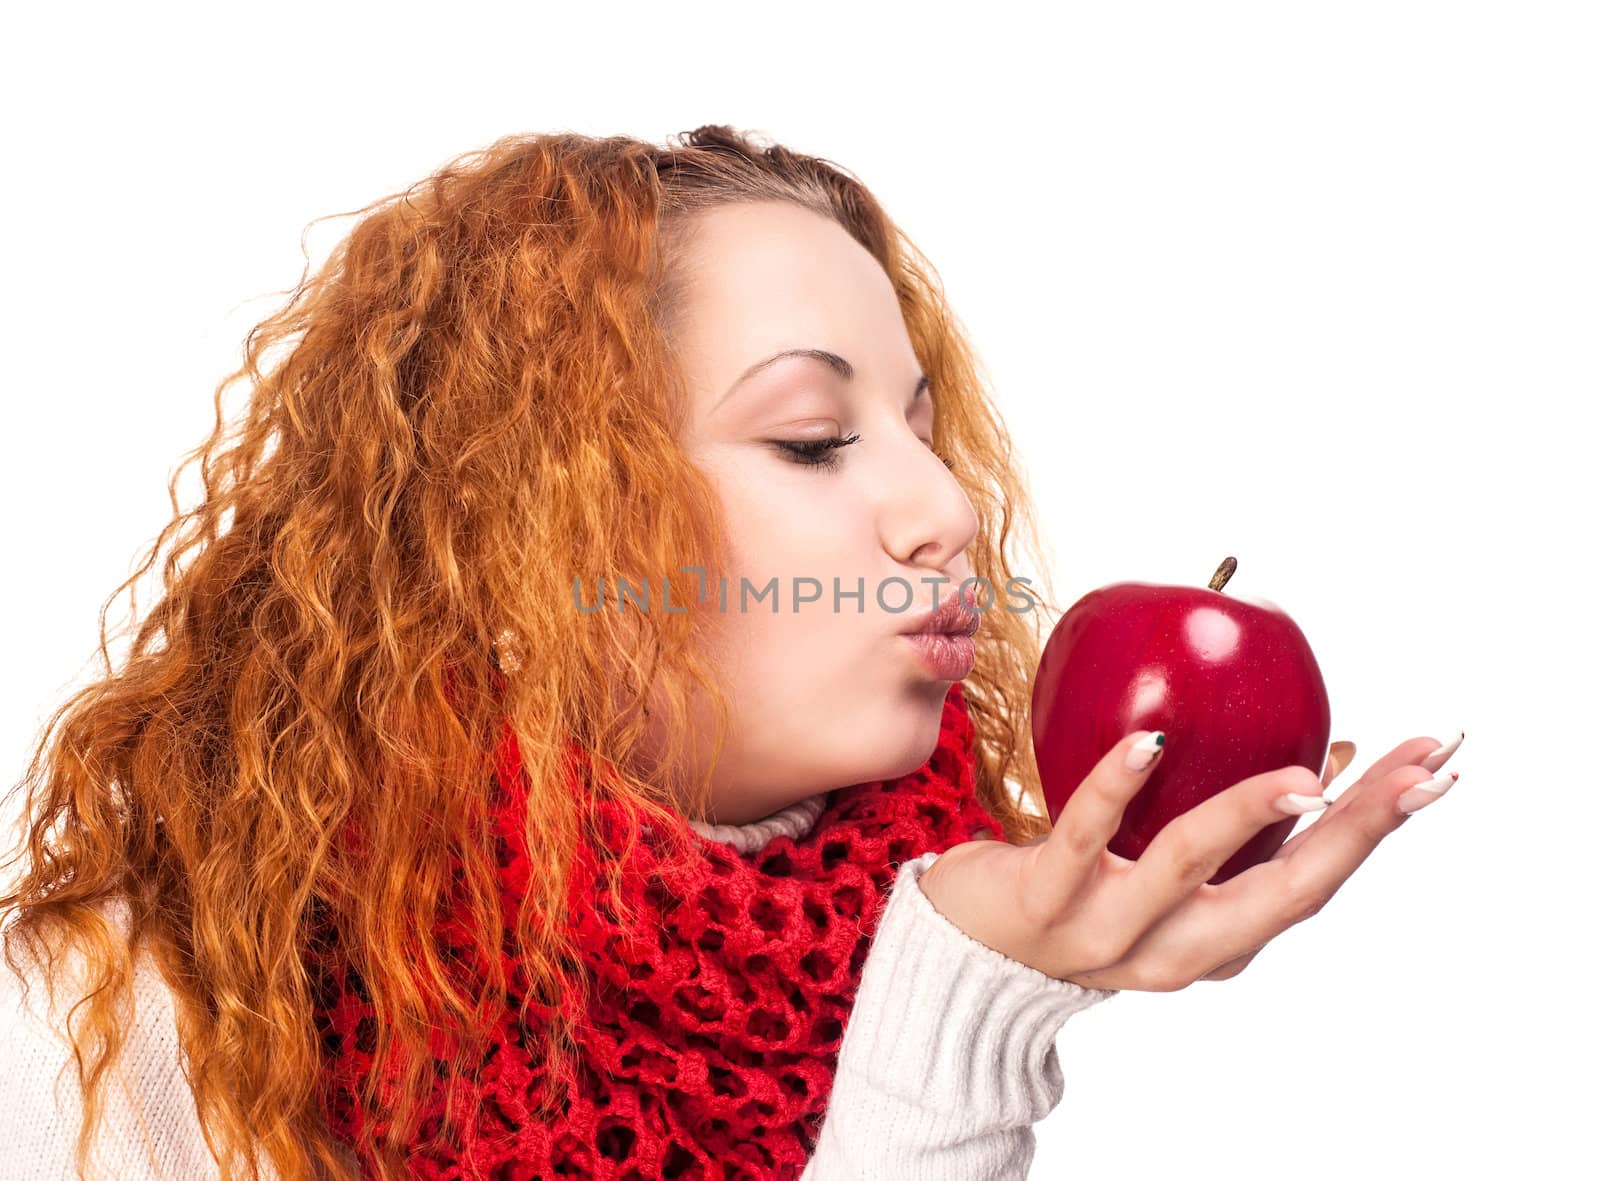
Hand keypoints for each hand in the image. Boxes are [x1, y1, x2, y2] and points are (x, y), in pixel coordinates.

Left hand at [916, 729, 1462, 991]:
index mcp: (1216, 944)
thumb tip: (1323, 753)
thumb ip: (1236, 829)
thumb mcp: (1166, 874)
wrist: (965, 958)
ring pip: (1189, 867)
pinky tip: (1150, 743)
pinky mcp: (1043, 901)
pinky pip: (1084, 835)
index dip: (1379, 827)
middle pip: (1284, 891)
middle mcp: (1175, 951)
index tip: (1436, 766)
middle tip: (1417, 765)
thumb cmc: (1081, 892)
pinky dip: (1118, 787)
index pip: (1316, 883)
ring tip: (1302, 772)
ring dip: (1251, 815)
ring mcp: (1107, 931)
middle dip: (1358, 828)